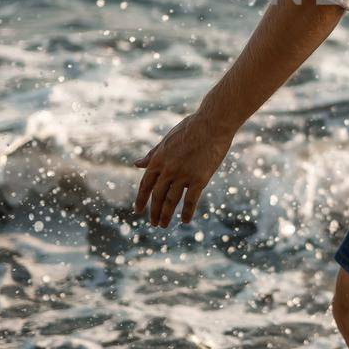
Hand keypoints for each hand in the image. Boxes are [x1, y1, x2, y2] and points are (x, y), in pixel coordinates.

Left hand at [132, 109, 234, 226]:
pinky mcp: (199, 179)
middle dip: (154, 211)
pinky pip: (191, 200)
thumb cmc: (190, 128)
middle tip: (154, 223)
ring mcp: (183, 175)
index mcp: (158, 159)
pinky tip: (185, 221)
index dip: (141, 199)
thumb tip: (137, 164)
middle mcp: (167, 169)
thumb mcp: (166, 140)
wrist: (212, 124)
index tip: (137, 210)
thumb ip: (152, 155)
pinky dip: (187, 212)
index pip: (145, 184)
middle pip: (157, 196)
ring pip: (171, 201)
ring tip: (163, 225)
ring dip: (166, 215)